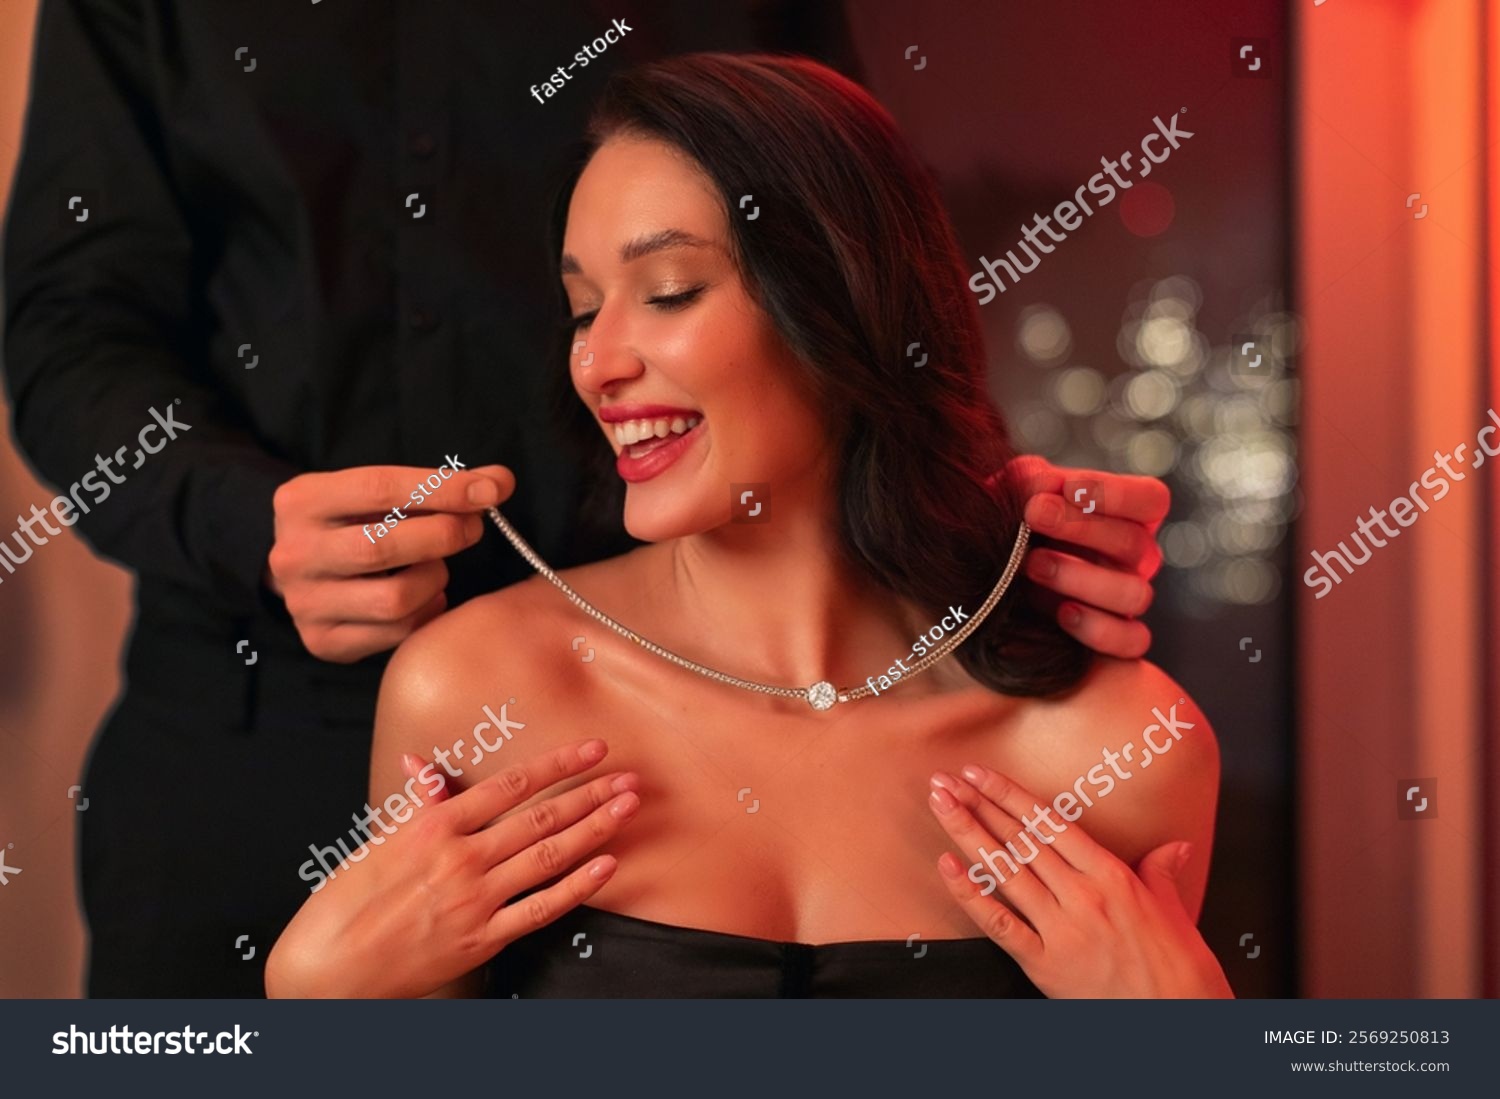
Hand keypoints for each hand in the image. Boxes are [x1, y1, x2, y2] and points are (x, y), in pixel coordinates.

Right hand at [264, 738, 640, 998]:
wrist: (329, 966)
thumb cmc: (348, 902)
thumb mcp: (380, 841)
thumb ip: (416, 803)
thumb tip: (423, 764)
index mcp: (434, 826)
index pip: (511, 784)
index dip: (558, 764)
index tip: (592, 749)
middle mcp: (460, 858)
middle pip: (541, 817)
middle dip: (591, 793)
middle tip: (629, 776)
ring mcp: (474, 900)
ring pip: (549, 856)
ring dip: (595, 829)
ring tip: (627, 808)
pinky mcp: (481, 939)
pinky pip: (540, 909)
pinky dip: (577, 886)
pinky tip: (606, 866)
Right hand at [267, 463, 513, 661]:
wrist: (305, 569)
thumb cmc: (355, 522)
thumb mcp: (379, 493)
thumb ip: (438, 485)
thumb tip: (499, 482)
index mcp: (301, 501)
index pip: (379, 488)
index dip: (441, 489)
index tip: (489, 491)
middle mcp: (294, 554)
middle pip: (382, 547)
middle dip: (442, 535)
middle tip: (472, 528)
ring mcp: (304, 603)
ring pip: (394, 598)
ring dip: (433, 579)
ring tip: (435, 566)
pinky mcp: (324, 641)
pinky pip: (396, 632)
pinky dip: (426, 611)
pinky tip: (425, 597)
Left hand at [927, 764, 1231, 998]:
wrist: (1183, 1021)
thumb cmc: (1182, 970)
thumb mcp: (1174, 912)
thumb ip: (1160, 872)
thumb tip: (1173, 846)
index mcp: (1112, 876)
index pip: (1049, 823)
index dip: (1009, 795)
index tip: (979, 774)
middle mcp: (1082, 895)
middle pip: (1020, 840)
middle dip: (978, 805)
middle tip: (945, 781)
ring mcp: (1061, 929)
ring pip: (1004, 871)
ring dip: (968, 834)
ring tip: (942, 806)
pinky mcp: (1045, 964)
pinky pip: (1000, 924)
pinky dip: (971, 895)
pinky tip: (948, 867)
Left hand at [1001, 456, 1168, 658]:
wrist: (993, 584)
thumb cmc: (1016, 529)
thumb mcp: (1018, 495)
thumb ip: (1031, 481)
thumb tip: (1044, 483)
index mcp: (1127, 517)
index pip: (1151, 499)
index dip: (1116, 493)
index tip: (1068, 487)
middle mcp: (1136, 558)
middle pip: (1135, 542)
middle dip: (1081, 526)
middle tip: (1034, 513)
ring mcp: (1130, 600)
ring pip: (1134, 593)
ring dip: (1082, 577)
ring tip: (1033, 564)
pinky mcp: (1120, 640)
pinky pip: (1132, 642)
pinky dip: (1098, 628)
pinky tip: (1061, 614)